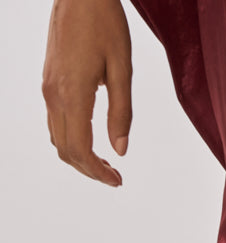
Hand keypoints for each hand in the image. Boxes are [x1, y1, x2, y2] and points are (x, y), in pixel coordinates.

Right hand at [41, 0, 131, 185]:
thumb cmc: (104, 23)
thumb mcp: (121, 68)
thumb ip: (122, 112)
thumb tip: (120, 149)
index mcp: (73, 94)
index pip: (80, 149)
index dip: (97, 172)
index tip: (117, 180)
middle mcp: (54, 95)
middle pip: (66, 150)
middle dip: (89, 170)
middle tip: (115, 177)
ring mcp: (48, 88)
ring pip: (58, 138)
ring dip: (79, 157)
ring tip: (105, 163)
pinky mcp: (49, 81)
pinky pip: (55, 121)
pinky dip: (71, 139)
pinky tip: (91, 139)